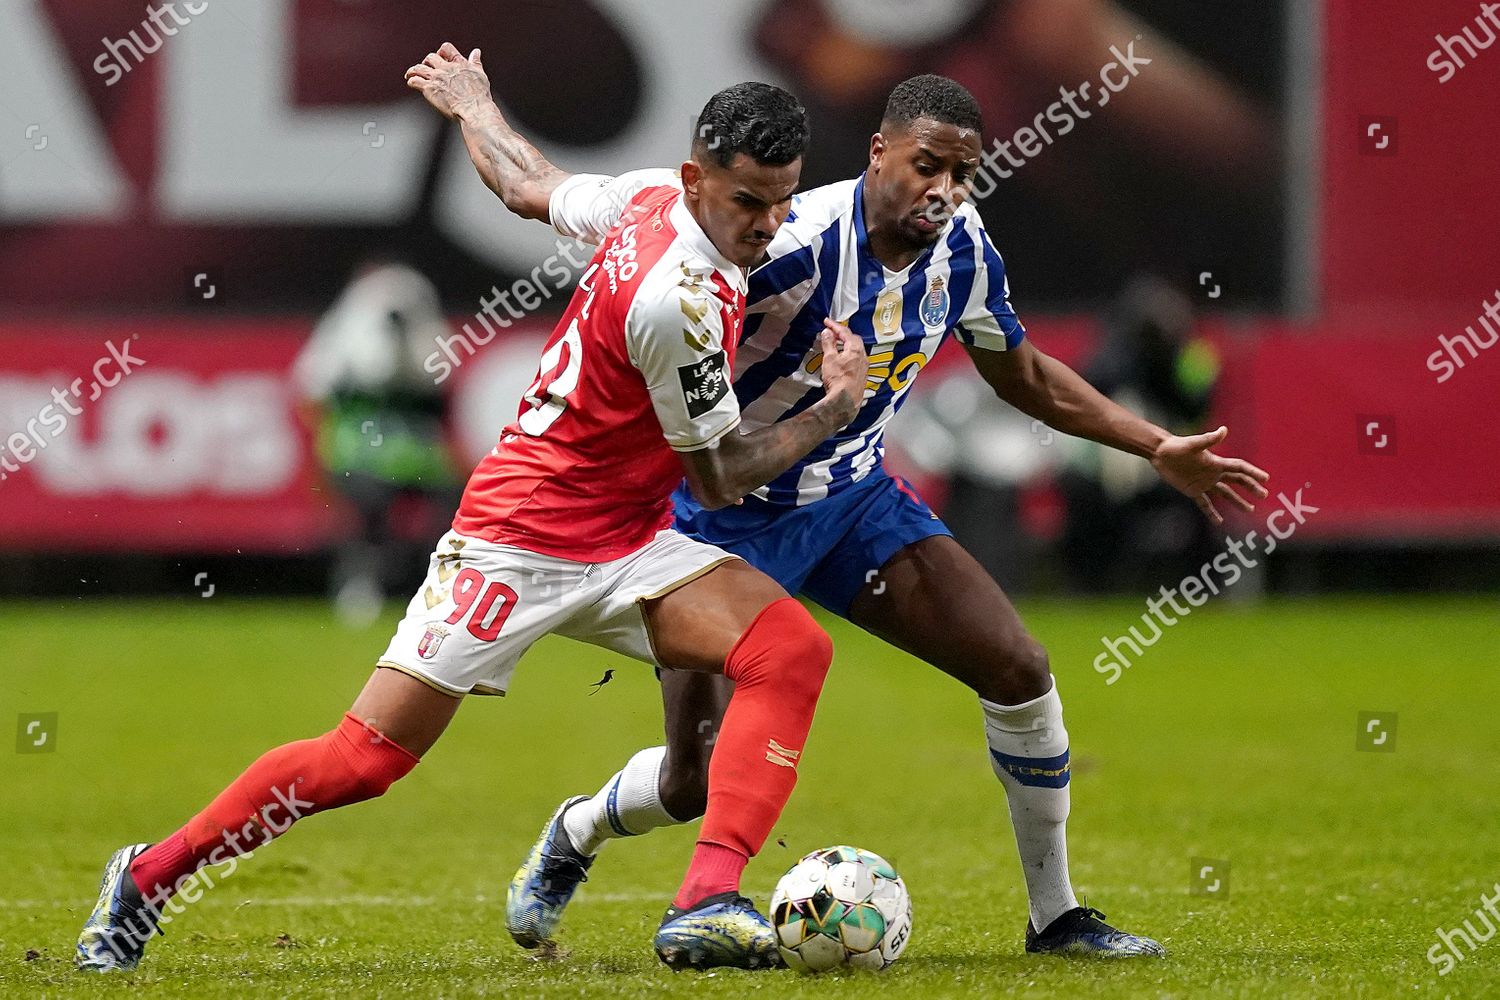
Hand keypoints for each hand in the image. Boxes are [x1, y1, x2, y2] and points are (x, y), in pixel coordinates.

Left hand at [405, 43, 492, 121]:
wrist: (474, 110)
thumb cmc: (479, 96)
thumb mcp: (480, 75)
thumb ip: (476, 63)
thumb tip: (476, 52)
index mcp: (459, 63)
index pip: (446, 48)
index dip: (441, 52)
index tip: (440, 57)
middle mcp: (446, 68)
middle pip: (431, 57)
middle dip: (427, 62)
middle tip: (426, 68)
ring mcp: (436, 78)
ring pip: (419, 67)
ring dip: (414, 70)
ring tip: (411, 73)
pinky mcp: (429, 89)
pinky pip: (414, 80)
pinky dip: (411, 80)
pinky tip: (411, 83)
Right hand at [817, 318, 867, 422]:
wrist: (845, 401)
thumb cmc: (838, 380)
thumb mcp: (829, 358)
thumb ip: (828, 343)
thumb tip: (827, 332)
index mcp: (855, 349)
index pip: (845, 332)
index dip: (835, 326)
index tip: (827, 322)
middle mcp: (863, 356)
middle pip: (853, 339)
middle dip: (843, 334)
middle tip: (832, 332)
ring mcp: (864, 366)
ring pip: (856, 350)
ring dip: (846, 345)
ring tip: (836, 345)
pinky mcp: (862, 376)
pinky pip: (857, 360)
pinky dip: (849, 355)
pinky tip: (843, 360)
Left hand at [1150, 425, 1269, 526]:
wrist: (1160, 453)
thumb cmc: (1177, 446)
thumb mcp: (1193, 444)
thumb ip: (1209, 439)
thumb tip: (1224, 429)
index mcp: (1216, 463)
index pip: (1239, 469)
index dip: (1252, 473)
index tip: (1265, 478)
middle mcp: (1213, 473)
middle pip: (1237, 481)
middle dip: (1251, 488)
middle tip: (1263, 495)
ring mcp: (1204, 482)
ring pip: (1225, 494)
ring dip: (1237, 501)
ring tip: (1250, 510)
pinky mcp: (1193, 490)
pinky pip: (1205, 503)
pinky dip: (1212, 512)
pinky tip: (1219, 521)